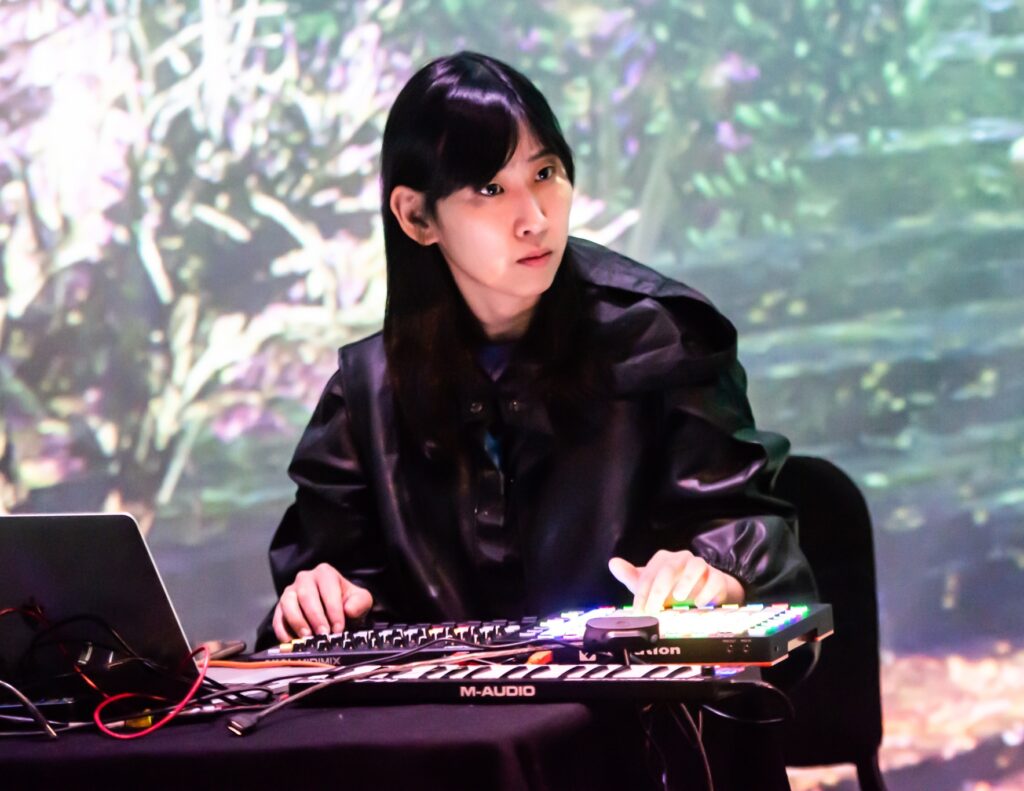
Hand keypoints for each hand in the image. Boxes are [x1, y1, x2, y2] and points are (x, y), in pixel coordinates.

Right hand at [272, 563, 372, 641]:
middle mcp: (305, 578)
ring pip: (288, 603)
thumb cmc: (347, 603)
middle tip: (323, 634)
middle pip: (306, 596)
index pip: (328, 590)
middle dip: (316, 617)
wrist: (334, 611)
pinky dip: (283, 631)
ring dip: (297, 622)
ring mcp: (290, 591)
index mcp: (325, 573)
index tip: (338, 629)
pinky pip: (277, 617)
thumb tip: (349, 610)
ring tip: (307, 638)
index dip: (333, 610)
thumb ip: (360, 603)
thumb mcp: (360, 600)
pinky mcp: (280, 608)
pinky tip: (293, 642)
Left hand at [608, 550, 744, 612]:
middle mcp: (681, 559)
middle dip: (658, 590)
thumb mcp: (651, 585)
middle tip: (653, 609)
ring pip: (694, 566)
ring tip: (678, 598)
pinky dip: (706, 591)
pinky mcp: (716, 577)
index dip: (642, 594)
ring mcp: (700, 566)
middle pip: (668, 569)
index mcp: (663, 560)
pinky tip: (698, 603)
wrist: (705, 591)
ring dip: (686, 582)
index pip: (648, 575)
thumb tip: (613, 563)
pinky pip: (713, 579)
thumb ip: (632, 576)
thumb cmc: (674, 588)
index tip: (639, 611)